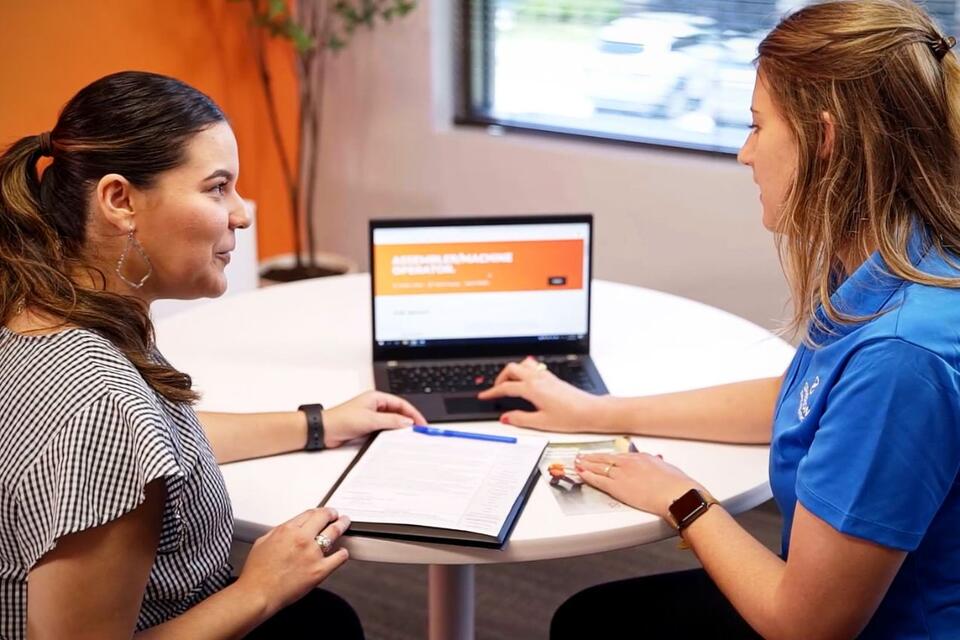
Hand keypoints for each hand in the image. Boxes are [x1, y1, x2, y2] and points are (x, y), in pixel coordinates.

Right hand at [235, 507, 350, 617]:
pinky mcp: (320, 570)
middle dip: (332, 514)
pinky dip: (343, 553)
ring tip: (344, 524)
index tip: (322, 513)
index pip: (310, 513)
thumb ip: (278, 533)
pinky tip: (343, 552)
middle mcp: (302, 539)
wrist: (258, 594)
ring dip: (342, 525)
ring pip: (334, 533)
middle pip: (324, 518)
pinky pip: (339, 558)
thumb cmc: (257, 573)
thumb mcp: (263, 542)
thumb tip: (288, 530)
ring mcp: (313, 554)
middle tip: (336, 515)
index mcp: (287, 530)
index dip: (318, 511)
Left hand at [322, 390, 426, 447]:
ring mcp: (371, 417)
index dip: (413, 413)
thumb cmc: (341, 419)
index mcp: (376, 398)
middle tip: (418, 432)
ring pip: (391, 422)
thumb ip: (391, 421)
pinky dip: (390, 435)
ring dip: (399, 429)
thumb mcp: (370, 420)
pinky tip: (395, 441)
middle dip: (408, 421)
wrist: (325, 431)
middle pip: (397, 413)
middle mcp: (375, 406)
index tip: (421, 423)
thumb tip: (407, 422)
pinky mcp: (367, 427)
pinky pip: (383, 430)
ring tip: (409, 437)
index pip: (401, 404)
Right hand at [477, 356, 608, 430]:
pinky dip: (524, 370)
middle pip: (512, 368)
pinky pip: (534, 367)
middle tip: (496, 390)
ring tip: (509, 383)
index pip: (506, 387)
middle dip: (500, 377)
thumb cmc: (570, 417)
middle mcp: (538, 379)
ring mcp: (546, 376)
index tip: (484, 396)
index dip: (492, 392)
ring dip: (513, 371)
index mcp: (532, 389)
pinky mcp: (553, 378)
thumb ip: (520, 419)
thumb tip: (505, 418)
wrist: (591, 411)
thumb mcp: (541, 423)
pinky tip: (526, 379)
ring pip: (523, 364)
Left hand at [575, 452, 705, 520]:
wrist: (677, 494)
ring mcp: (622, 474)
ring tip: (577, 463)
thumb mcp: (668, 470)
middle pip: (606, 458)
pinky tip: (581, 474)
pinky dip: (588, 476)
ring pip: (599, 467)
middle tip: (582, 456)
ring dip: (586, 465)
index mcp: (642, 458)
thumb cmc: (678, 485)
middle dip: (592, 457)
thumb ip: (659, 466)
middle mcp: (629, 463)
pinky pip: (598, 480)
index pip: (619, 456)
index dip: (608, 456)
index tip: (601, 456)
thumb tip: (658, 465)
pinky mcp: (618, 487)